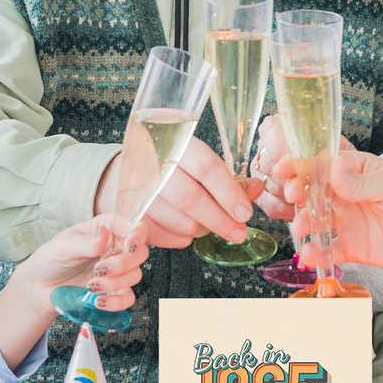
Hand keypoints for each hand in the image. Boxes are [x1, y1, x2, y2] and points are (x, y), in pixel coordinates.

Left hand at [0, 214, 147, 365]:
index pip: (133, 225)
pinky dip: (117, 302)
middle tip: (99, 269)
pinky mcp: (114, 292)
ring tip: (91, 285)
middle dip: (123, 263)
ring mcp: (117, 271)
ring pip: (135, 275)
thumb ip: (86, 242)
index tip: (129, 244)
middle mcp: (115, 249)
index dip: (137, 233)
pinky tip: (99, 301)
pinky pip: (128, 298)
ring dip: (115, 283)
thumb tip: (104, 236)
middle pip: (139, 253)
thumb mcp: (63, 245)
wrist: (40, 286)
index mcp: (106, 230)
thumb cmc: (51, 259)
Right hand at [96, 138, 262, 250]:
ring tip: (212, 224)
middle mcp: (154, 166)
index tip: (245, 213)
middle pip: (191, 198)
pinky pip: (168, 237)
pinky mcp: (131, 217)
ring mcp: (139, 192)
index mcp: (176, 144)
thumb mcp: (201, 163)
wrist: (127, 172)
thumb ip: (229, 177)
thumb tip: (256, 189)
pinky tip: (187, 225)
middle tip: (239, 232)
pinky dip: (184, 237)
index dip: (228, 192)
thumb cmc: (174, 167)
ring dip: (204, 229)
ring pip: (181, 222)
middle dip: (220, 220)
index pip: (206, 167)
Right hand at [273, 150, 382, 272]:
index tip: (284, 169)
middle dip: (298, 194)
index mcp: (357, 170)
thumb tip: (333, 168)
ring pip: (316, 221)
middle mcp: (347, 195)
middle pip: (313, 193)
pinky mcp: (353, 247)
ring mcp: (349, 221)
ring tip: (301, 229)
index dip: (301, 165)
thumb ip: (360, 182)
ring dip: (303, 224)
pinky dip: (316, 253)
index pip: (322, 163)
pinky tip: (310, 255)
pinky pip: (328, 250)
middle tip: (293, 198)